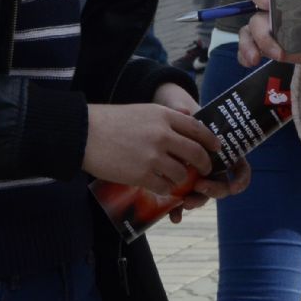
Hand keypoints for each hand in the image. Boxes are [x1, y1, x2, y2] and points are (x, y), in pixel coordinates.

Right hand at [82, 103, 219, 194]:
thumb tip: (187, 122)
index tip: (215, 147)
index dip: (210, 140)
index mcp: (163, 116)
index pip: (197, 128)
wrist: (84, 134)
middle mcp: (163, 135)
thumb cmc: (110, 122)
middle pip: (196, 153)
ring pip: (182, 174)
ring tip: (178, 180)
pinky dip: (167, 189)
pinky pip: (165, 187)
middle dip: (204, 164)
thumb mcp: (142, 111)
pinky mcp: (142, 174)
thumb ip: (165, 119)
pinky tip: (162, 187)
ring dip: (183, 180)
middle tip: (204, 169)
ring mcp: (153, 156)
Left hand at [150, 81, 248, 223]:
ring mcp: (196, 175)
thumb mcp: (182, 107)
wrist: (158, 118)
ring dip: (197, 201)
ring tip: (184, 203)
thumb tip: (185, 112)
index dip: (241, 179)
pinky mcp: (179, 183)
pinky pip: (182, 200)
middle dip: (214, 190)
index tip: (234, 186)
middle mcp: (211, 165)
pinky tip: (173, 216)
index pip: (239, 167)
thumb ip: (184, 111)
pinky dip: (179, 210)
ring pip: (203, 195)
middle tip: (200, 186)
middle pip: (222, 185)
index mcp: (220, 149)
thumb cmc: (177, 110)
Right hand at [237, 0, 300, 68]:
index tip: (267, 4)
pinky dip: (245, 54)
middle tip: (277, 47)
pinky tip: (251, 60)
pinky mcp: (266, 45)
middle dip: (262, 32)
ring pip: (247, 32)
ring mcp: (266, 28)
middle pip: (254, 15)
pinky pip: (249, 47)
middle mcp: (270, 8)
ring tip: (255, 57)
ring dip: (249, 45)